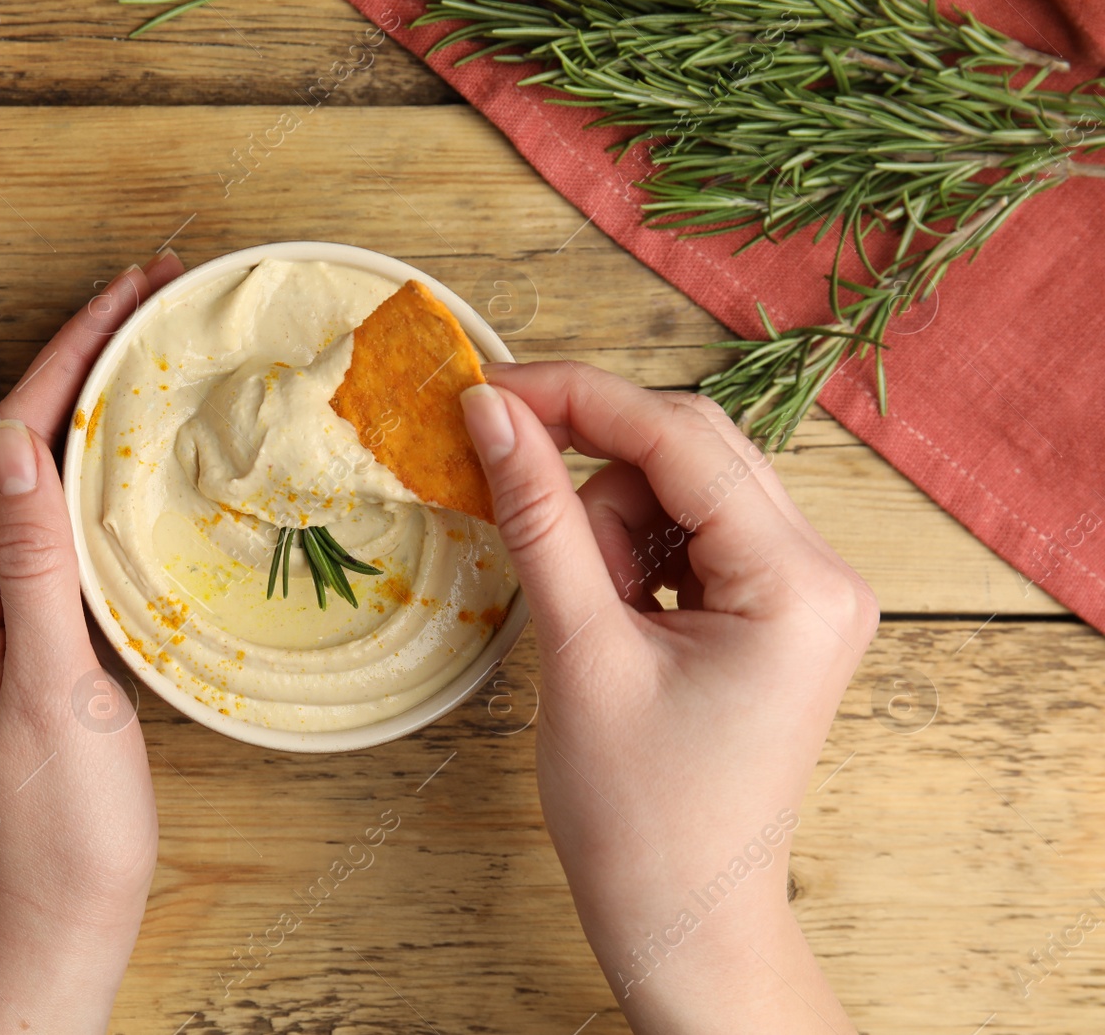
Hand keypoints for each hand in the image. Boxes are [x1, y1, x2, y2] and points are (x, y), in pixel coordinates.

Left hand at [0, 252, 184, 1032]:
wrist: (57, 917)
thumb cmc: (57, 823)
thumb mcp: (49, 685)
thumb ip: (31, 563)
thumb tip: (21, 441)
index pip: (9, 439)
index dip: (67, 355)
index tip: (132, 291)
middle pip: (20, 442)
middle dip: (81, 357)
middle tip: (155, 295)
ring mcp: (2, 610)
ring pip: (43, 476)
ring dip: (92, 404)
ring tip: (153, 349)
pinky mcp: (41, 635)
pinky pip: (64, 523)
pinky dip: (103, 469)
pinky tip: (142, 458)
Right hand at [461, 362, 875, 1034]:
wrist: (682, 920)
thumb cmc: (638, 816)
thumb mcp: (580, 652)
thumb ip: (538, 518)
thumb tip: (491, 413)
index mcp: (798, 584)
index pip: (682, 439)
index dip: (577, 400)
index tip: (487, 390)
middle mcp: (824, 574)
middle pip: (691, 450)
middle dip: (592, 466)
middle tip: (503, 478)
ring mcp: (805, 593)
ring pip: (685, 488)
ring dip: (611, 521)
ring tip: (586, 614)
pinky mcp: (775, 612)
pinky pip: (694, 534)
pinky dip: (633, 551)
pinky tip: (611, 611)